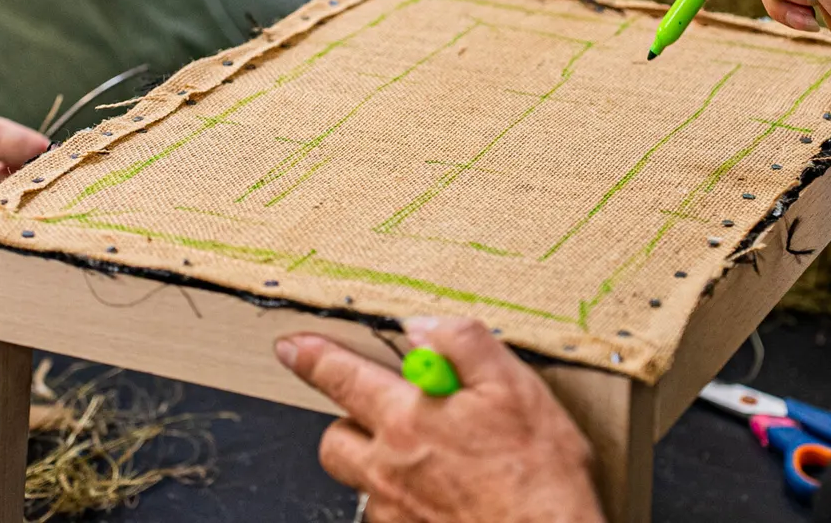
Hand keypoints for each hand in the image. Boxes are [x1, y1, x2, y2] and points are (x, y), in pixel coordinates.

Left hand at [278, 317, 606, 522]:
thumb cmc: (536, 476)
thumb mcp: (515, 388)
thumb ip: (463, 344)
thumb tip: (422, 326)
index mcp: (406, 419)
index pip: (340, 376)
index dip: (313, 357)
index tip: (293, 348)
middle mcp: (388, 468)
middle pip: (336, 439)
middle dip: (350, 422)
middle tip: (385, 415)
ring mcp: (394, 511)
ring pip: (362, 482)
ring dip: (381, 466)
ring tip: (430, 461)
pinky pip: (389, 516)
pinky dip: (406, 502)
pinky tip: (445, 497)